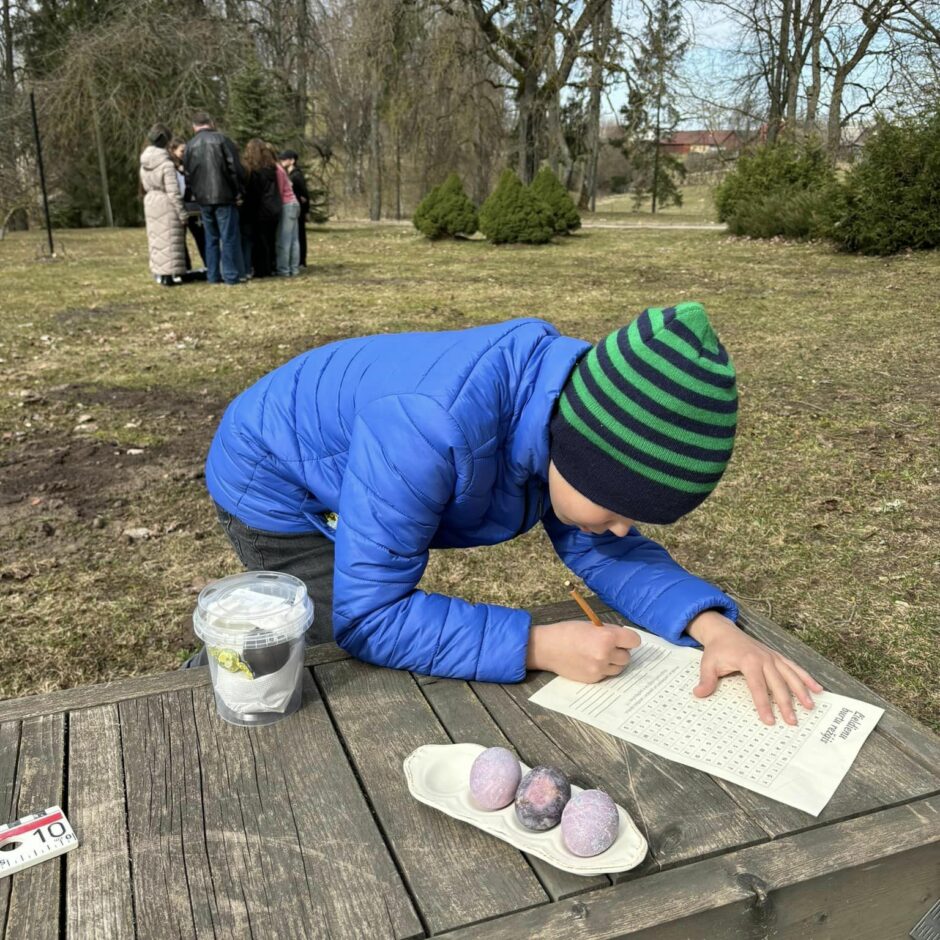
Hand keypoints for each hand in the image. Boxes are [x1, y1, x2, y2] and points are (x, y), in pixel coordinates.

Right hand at [526, 620, 640, 683]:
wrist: (547, 648)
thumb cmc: (568, 632)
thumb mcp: (591, 625)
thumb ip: (609, 632)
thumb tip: (624, 639)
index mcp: (607, 637)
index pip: (634, 641)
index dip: (629, 639)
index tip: (624, 639)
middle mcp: (606, 654)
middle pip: (627, 657)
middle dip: (620, 651)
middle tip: (608, 647)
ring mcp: (599, 669)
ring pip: (619, 668)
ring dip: (613, 662)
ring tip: (599, 655)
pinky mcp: (593, 679)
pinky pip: (606, 675)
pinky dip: (602, 669)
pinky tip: (589, 661)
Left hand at [687, 611, 823, 725]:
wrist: (724, 631)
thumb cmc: (717, 650)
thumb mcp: (708, 664)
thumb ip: (706, 680)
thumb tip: (699, 694)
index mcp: (748, 661)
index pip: (758, 686)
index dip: (763, 704)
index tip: (769, 720)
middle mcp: (764, 658)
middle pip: (778, 684)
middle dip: (786, 703)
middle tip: (792, 722)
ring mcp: (772, 656)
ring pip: (790, 675)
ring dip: (801, 691)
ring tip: (810, 707)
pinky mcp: (776, 656)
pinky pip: (794, 667)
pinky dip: (806, 677)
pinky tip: (817, 689)